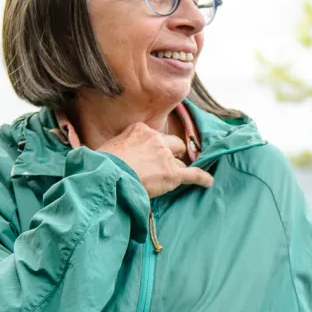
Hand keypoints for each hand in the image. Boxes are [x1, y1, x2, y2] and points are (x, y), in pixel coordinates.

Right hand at [98, 123, 213, 197]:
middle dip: (173, 153)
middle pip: (173, 145)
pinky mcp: (172, 173)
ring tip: (170, 179)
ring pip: (179, 161)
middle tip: (165, 164)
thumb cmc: (102, 164)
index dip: (155, 148)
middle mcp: (156, 139)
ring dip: (175, 169)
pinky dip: (202, 178)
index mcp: (140, 130)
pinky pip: (193, 174)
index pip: (155, 137)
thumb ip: (123, 147)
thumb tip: (121, 156)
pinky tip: (208, 182)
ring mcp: (165, 155)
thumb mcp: (111, 146)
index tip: (150, 155)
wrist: (106, 175)